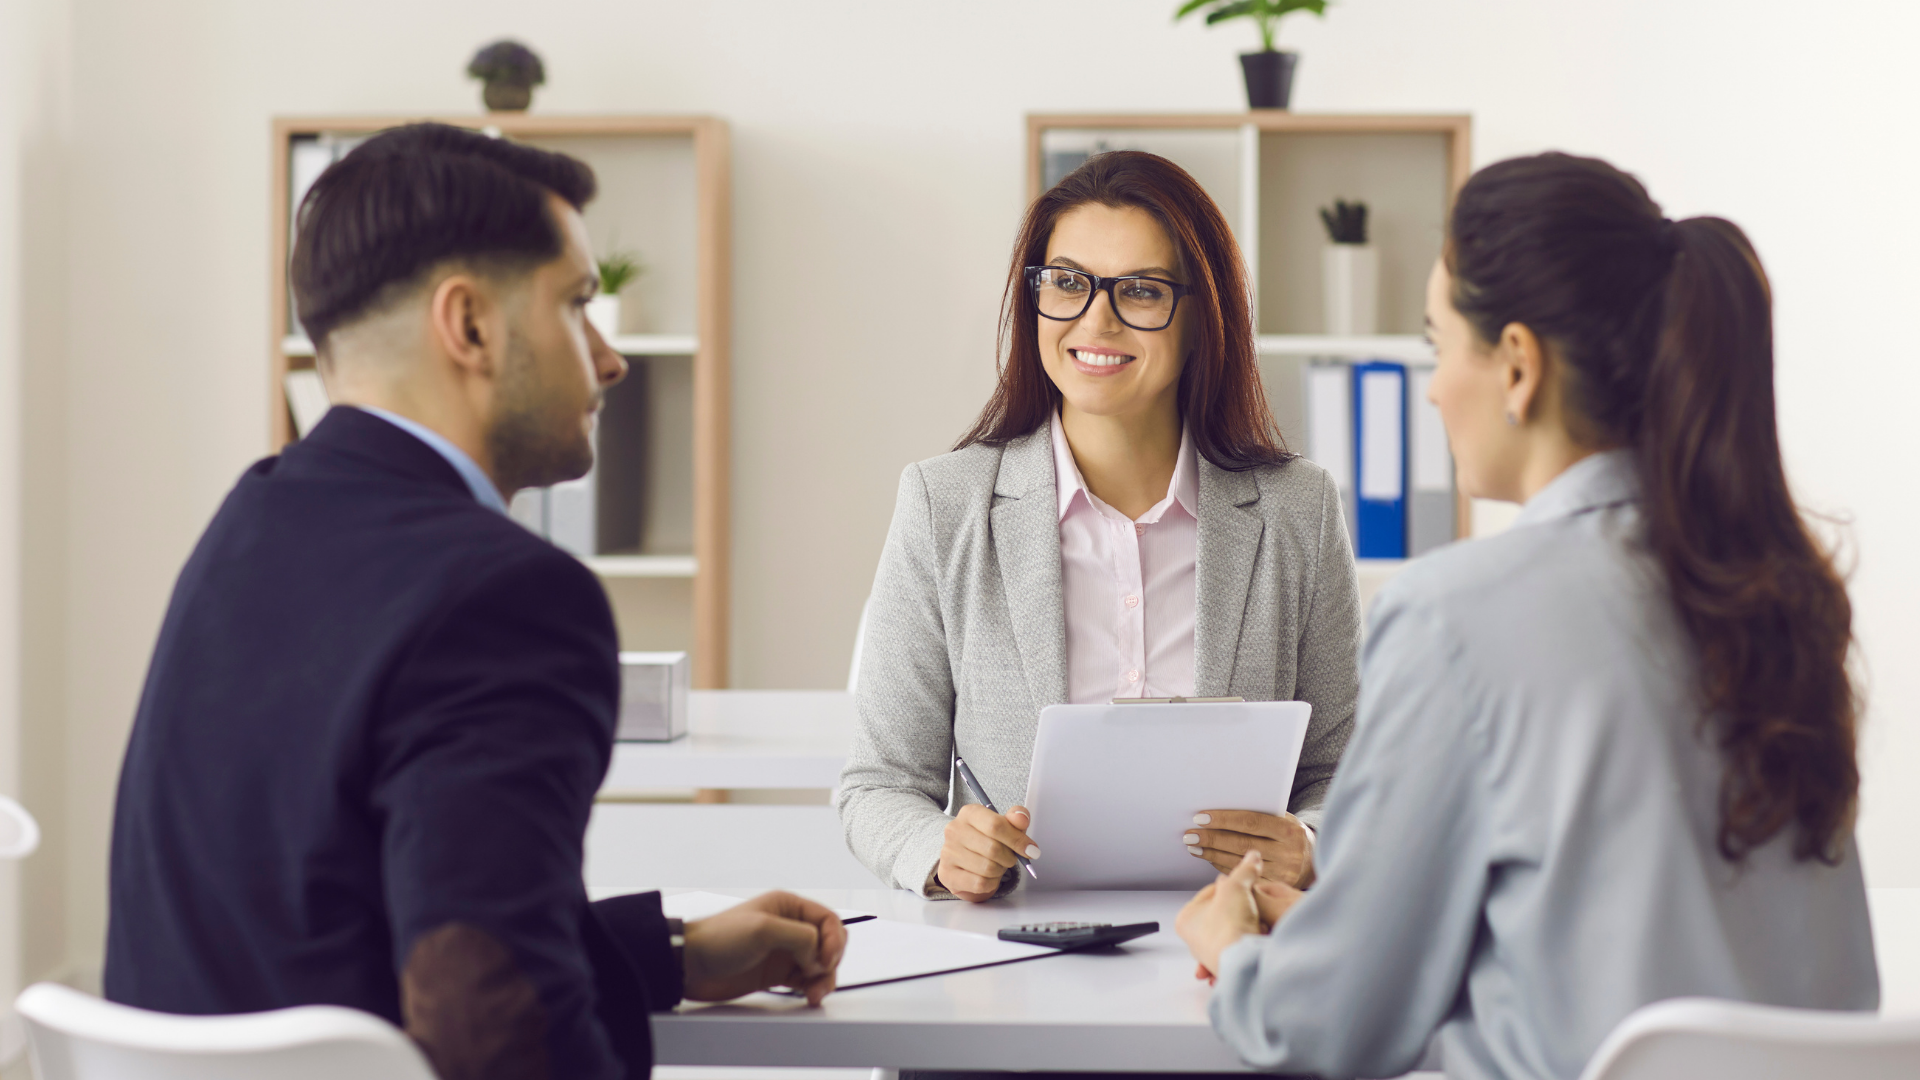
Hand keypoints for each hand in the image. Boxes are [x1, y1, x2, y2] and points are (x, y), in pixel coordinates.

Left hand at [681, 891, 846, 1005]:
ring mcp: (783, 952)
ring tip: (814, 994)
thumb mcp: (764, 929)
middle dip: (830, 961)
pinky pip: (805, 980)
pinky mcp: (776, 974)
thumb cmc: (718, 939)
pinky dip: (811, 988)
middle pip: (828, 944)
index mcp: (788, 907)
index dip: (834, 940)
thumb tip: (819, 956)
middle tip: (819, 976)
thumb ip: (801, 937)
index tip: (824, 960)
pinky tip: (808, 996)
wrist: (690, 965)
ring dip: (823, 979)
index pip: (828, 920)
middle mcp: (789, 928)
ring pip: (819, 965)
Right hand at [936, 804, 1038, 902]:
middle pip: (993, 849)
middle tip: (1011, 858)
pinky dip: (991, 883)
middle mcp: (954, 830)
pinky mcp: (947, 873)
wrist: (963, 858)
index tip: (1031, 849)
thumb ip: (1016, 819)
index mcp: (969, 813)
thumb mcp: (1003, 825)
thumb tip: (1022, 819)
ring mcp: (948, 852)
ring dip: (1000, 870)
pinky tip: (989, 876)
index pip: (996, 825)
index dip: (1017, 840)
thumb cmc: (986, 839)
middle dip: (1009, 857)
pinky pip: (980, 883)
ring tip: (997, 865)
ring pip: (987, 868)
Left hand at [1176, 851, 1304, 979]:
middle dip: (1242, 908)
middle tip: (1252, 906)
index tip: (1244, 886)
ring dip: (1249, 925)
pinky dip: (1252, 940)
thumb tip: (1253, 857)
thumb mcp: (1237, 887)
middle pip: (1225, 911)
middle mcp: (1194, 938)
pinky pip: (1243, 945)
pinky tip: (1259, 936)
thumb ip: (1245, 870)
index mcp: (1186, 918)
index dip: (1232, 886)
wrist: (1243, 961)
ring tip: (1258, 923)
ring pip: (1236, 929)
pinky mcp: (1229, 965)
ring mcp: (1211, 953)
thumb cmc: (1228, 927)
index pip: (1212, 892)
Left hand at [1184, 810, 1314, 887]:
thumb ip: (1261, 816)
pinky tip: (1210, 858)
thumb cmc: (1291, 835)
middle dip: (1212, 838)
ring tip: (1194, 846)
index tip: (1201, 817)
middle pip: (1241, 843)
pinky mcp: (1274, 888)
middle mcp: (1288, 853)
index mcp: (1290, 830)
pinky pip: (1243, 878)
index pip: (1250, 822)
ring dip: (1212, 853)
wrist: (1315, 860)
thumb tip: (1222, 808)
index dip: (1223, 819)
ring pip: (1239, 862)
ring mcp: (1282, 874)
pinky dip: (1223, 867)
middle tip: (1190, 834)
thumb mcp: (1284, 820)